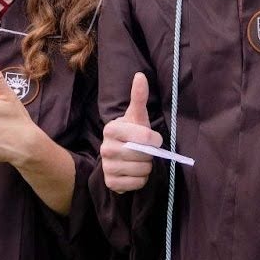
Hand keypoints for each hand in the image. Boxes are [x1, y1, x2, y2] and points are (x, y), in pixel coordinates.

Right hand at [100, 73, 160, 192]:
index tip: (154, 138)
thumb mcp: (137, 115)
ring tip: (140, 161)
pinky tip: (135, 172)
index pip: (144, 137)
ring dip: (146, 167)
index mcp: (111, 129)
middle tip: (146, 151)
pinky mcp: (110, 182)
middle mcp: (105, 148)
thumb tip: (140, 75)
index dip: (155, 139)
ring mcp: (106, 166)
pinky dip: (141, 180)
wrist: (121, 154)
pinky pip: (136, 184)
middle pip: (143, 155)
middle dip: (150, 154)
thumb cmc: (132, 132)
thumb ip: (139, 97)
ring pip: (141, 170)